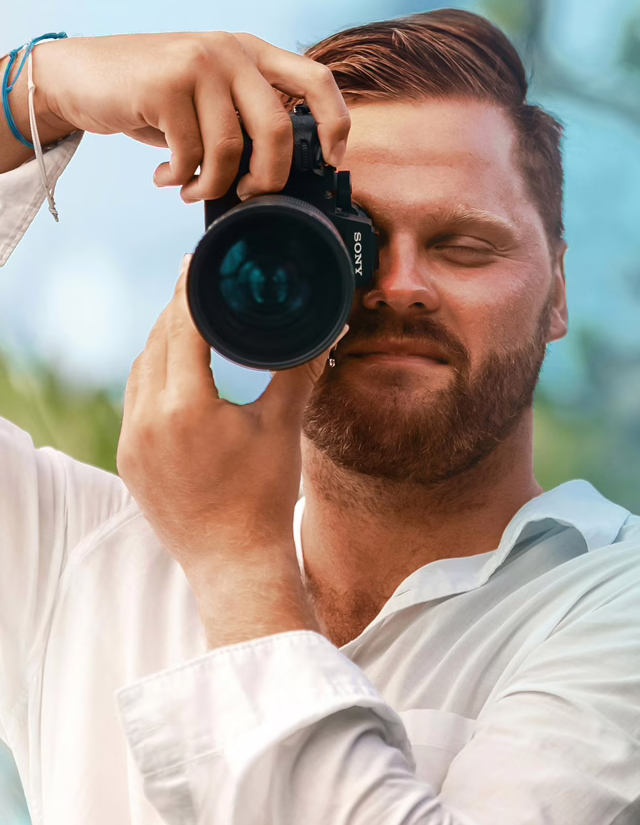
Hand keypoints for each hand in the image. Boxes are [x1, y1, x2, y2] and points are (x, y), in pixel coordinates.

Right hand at [33, 31, 349, 200]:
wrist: (82, 76)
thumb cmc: (155, 98)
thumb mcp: (210, 101)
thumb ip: (246, 122)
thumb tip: (282, 177)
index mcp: (251, 54)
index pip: (317, 80)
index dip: (334, 125)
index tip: (331, 162)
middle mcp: (230, 52)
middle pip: (277, 130)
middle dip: (268, 179)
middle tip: (248, 195)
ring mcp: (198, 63)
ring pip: (230, 148)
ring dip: (212, 185)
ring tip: (191, 187)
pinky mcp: (164, 84)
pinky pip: (190, 153)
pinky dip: (180, 179)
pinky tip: (166, 176)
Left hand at [116, 254, 343, 586]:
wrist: (235, 562)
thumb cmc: (265, 497)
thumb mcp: (283, 427)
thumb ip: (297, 371)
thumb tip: (325, 331)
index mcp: (185, 406)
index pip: (182, 325)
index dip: (190, 288)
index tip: (199, 262)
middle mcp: (147, 420)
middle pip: (157, 342)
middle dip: (178, 311)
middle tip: (200, 288)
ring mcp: (132, 442)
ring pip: (141, 370)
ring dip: (163, 342)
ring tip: (191, 326)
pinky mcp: (129, 460)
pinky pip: (135, 400)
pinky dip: (154, 376)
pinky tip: (175, 373)